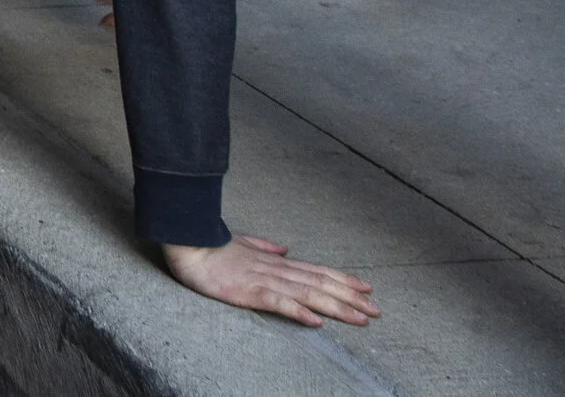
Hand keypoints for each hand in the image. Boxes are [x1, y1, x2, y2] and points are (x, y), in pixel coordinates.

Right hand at [164, 235, 378, 327]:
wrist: (188, 245)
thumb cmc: (212, 246)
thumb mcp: (243, 243)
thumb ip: (265, 247)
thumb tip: (286, 249)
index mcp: (275, 261)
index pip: (317, 270)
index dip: (344, 280)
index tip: (367, 288)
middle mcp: (276, 270)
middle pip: (321, 283)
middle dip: (351, 298)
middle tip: (376, 310)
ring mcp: (264, 281)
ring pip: (308, 294)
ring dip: (337, 307)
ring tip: (360, 319)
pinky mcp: (248, 292)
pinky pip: (278, 303)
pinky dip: (299, 312)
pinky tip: (316, 322)